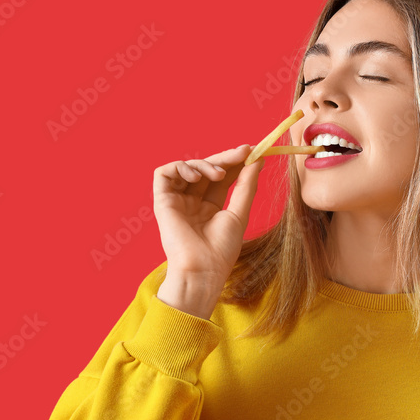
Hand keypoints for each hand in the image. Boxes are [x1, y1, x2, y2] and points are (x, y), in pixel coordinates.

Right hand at [152, 144, 263, 283]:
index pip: (222, 177)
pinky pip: (164, 173)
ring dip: (205, 164)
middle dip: (225, 158)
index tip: (253, 151)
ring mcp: (177, 201)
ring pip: (187, 168)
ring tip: (220, 174)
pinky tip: (196, 175)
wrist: (202, 269)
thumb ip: (246, 187)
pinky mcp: (162, 201)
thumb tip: (257, 161)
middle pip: (207, 170)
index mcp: (209, 207)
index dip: (235, 162)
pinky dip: (181, 167)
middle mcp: (192, 202)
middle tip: (243, 151)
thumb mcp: (239, 214)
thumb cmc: (221, 250)